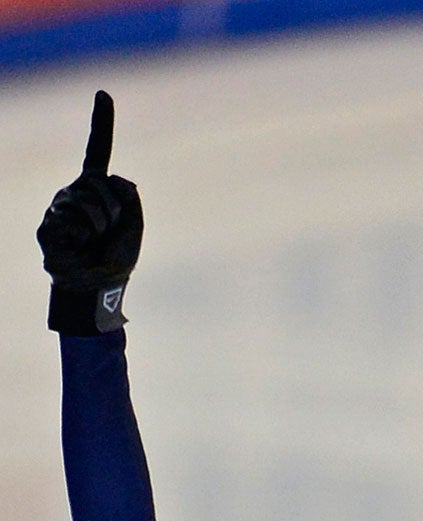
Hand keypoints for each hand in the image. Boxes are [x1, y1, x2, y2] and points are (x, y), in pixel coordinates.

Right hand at [38, 91, 142, 335]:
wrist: (97, 285)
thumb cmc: (117, 256)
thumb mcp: (134, 222)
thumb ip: (129, 195)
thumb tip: (112, 179)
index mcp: (99, 190)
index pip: (98, 149)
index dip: (101, 122)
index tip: (103, 92)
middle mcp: (75, 192)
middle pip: (100, 185)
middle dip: (114, 210)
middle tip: (110, 232)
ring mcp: (59, 206)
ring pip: (87, 202)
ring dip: (100, 225)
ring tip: (94, 241)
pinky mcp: (48, 224)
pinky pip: (71, 218)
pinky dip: (83, 234)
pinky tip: (78, 245)